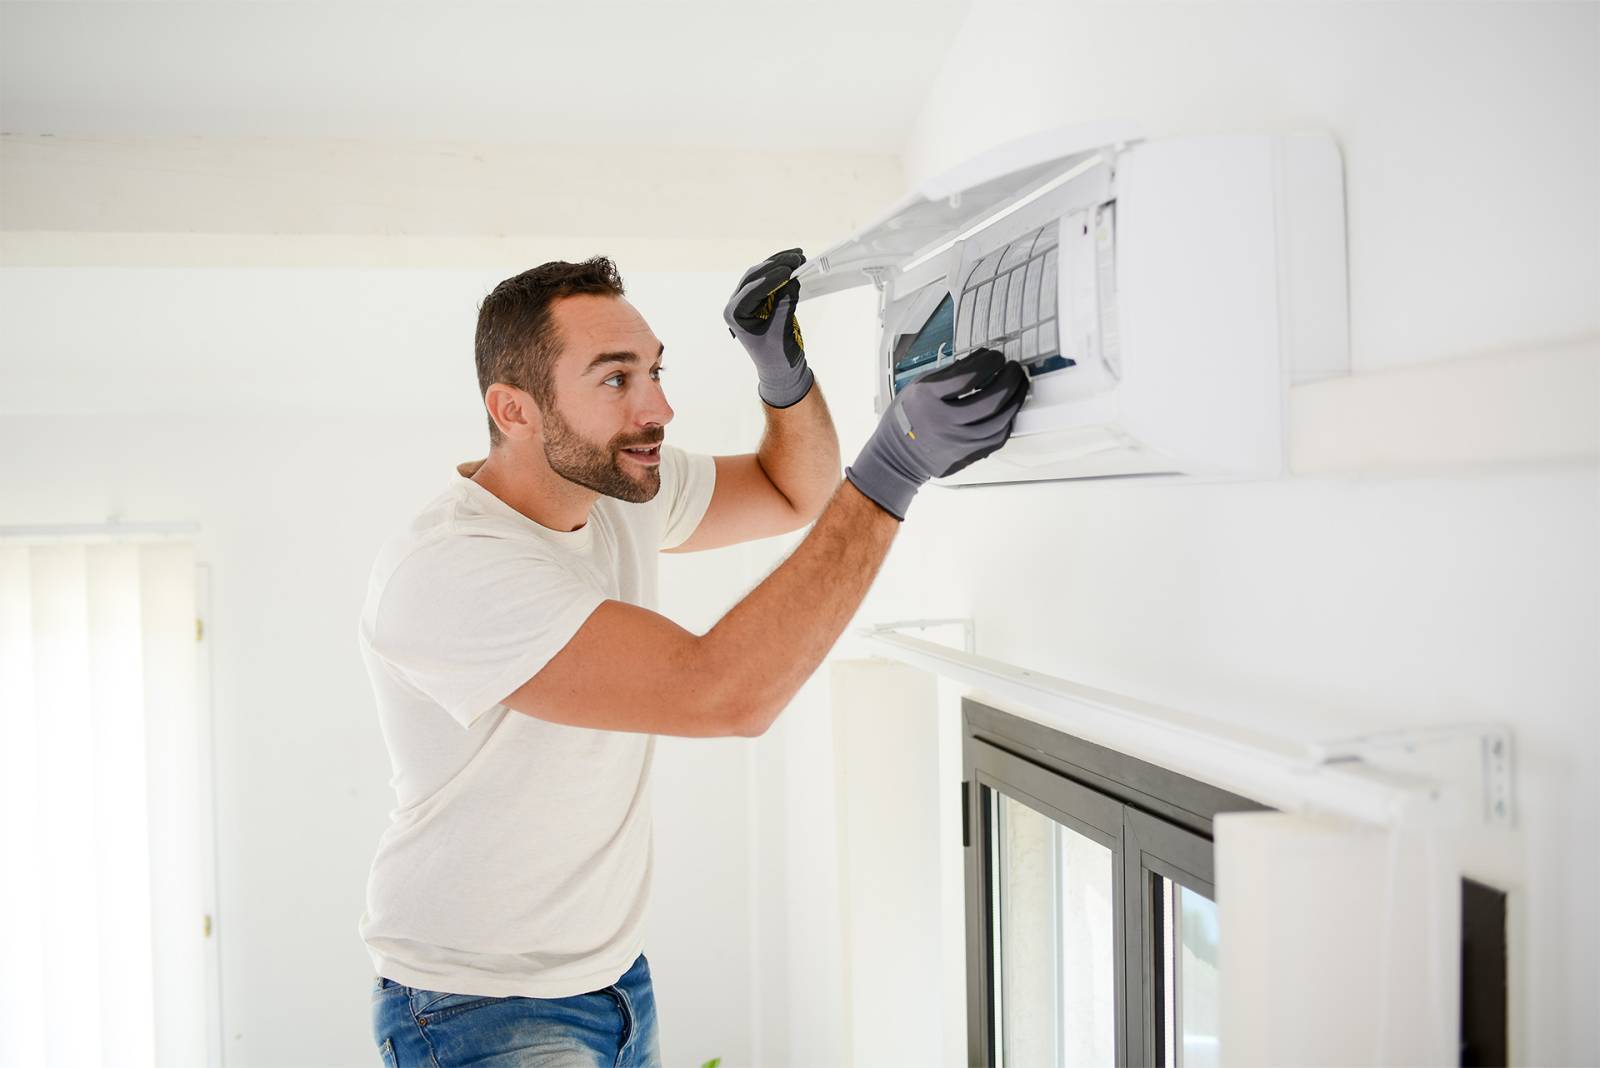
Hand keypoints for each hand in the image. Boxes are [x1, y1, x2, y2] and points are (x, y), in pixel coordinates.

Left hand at [723, 248, 812, 408]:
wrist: (781, 370)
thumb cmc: (777, 356)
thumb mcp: (781, 331)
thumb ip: (784, 305)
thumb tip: (792, 281)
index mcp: (734, 314)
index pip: (752, 289)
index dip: (771, 277)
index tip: (789, 270)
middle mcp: (737, 304)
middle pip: (755, 276)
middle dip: (776, 265)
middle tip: (796, 258)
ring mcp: (747, 300)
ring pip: (762, 273)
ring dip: (780, 263)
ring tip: (798, 255)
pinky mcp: (760, 298)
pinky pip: (769, 279)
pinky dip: (782, 271)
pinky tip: (794, 262)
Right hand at [845, 348, 1028, 519]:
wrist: (897, 456)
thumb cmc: (907, 417)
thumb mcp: (919, 386)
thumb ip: (950, 373)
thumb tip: (983, 358)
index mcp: (927, 399)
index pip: (967, 376)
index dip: (988, 363)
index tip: (996, 356)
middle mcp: (943, 422)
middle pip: (989, 401)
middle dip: (1009, 380)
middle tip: (1014, 368)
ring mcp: (957, 441)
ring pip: (999, 421)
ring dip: (1015, 400)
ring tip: (1019, 385)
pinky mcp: (966, 455)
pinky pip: (996, 438)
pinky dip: (1007, 421)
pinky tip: (1009, 409)